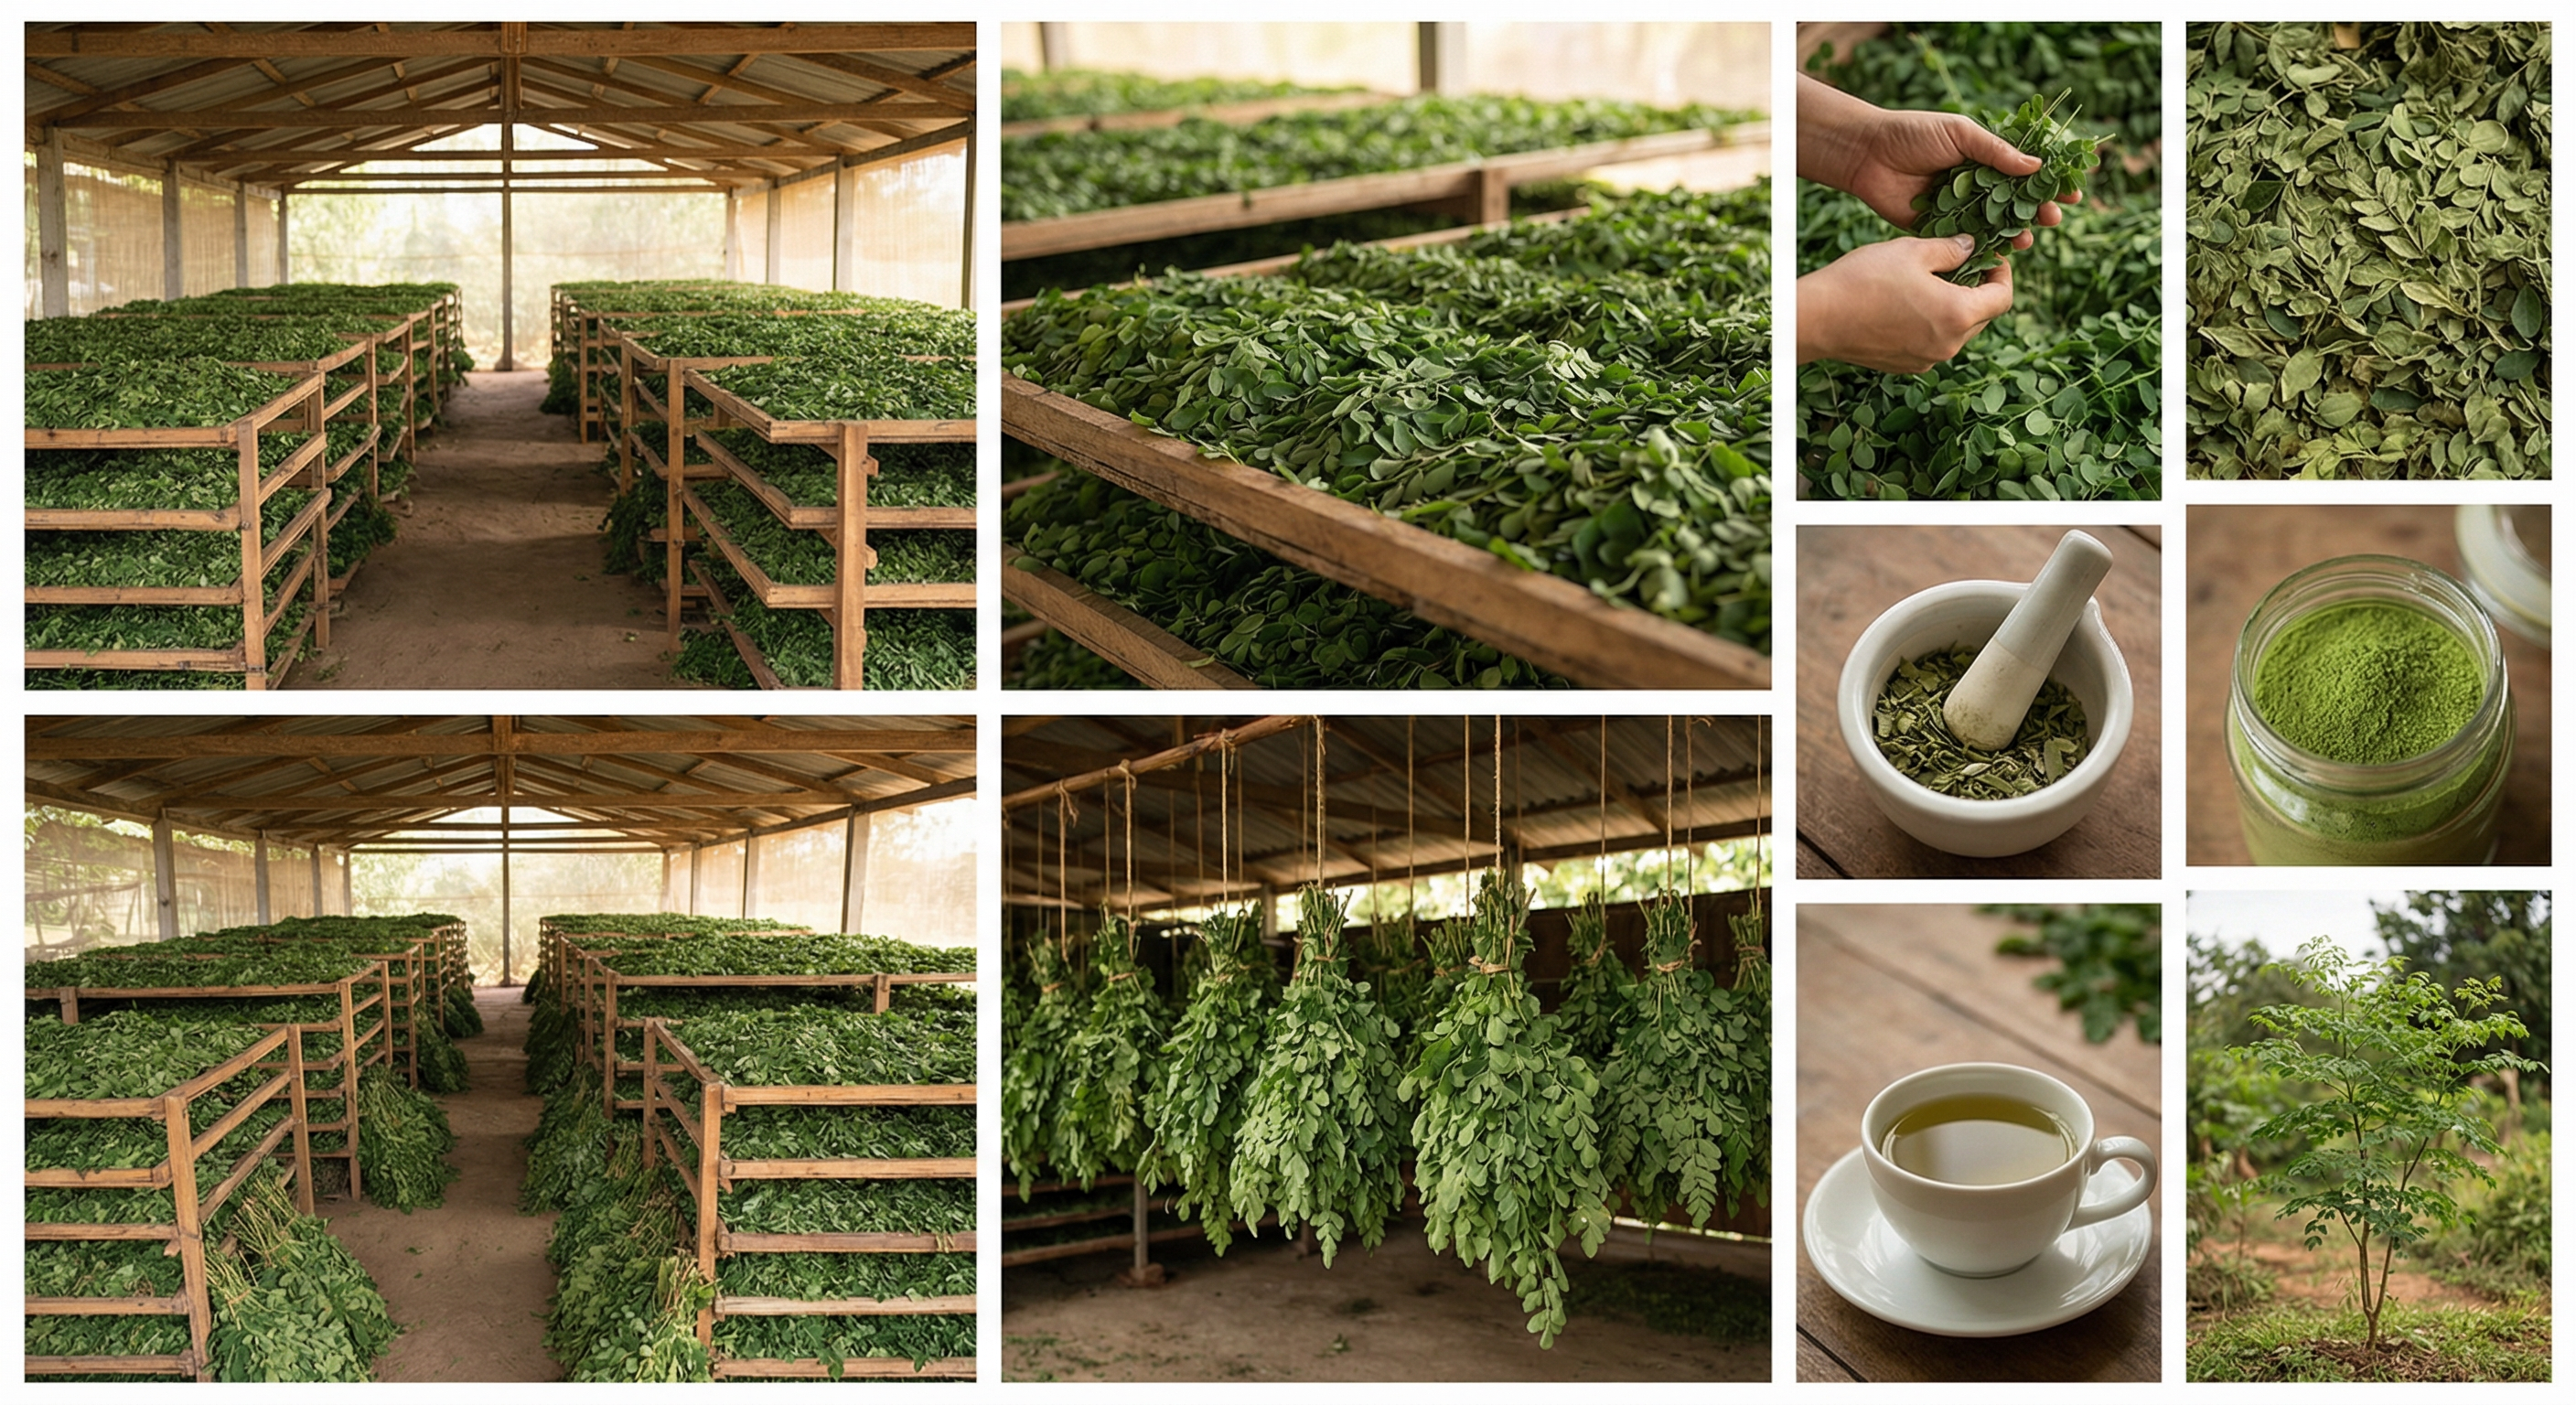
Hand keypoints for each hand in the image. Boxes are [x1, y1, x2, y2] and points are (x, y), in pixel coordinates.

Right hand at [1797, 235, 2014, 374]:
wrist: (1818, 318)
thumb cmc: (1864, 279)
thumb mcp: (1911, 251)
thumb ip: (1951, 249)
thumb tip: (1971, 247)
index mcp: (1957, 314)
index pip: (2003, 297)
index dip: (2002, 274)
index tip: (1990, 258)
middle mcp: (1949, 344)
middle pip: (1983, 317)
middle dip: (1979, 290)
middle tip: (1962, 266)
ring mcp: (1928, 359)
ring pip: (1958, 332)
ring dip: (1955, 309)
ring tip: (1932, 285)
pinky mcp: (1907, 366)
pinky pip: (1934, 344)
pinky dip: (1932, 325)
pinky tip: (1909, 306)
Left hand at [1800, 74, 2081, 250]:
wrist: (1868, 154)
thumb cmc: (1913, 134)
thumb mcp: (1960, 133)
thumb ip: (1996, 151)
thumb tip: (2037, 165)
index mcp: (1986, 158)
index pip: (2027, 171)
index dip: (2051, 182)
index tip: (2074, 191)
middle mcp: (1977, 185)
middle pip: (2017, 203)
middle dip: (2039, 211)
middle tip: (2055, 218)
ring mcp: (1960, 208)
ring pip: (1995, 225)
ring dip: (2016, 233)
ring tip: (2028, 238)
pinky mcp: (1938, 229)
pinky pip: (1966, 242)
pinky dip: (1984, 249)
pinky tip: (2000, 254)